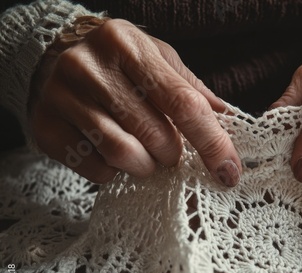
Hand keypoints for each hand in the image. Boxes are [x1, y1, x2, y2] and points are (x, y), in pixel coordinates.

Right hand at [30, 18, 240, 185]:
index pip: (183, 103)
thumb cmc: (117, 62)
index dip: (212, 142)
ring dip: (146, 166)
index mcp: (128, 45)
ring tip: (145, 154)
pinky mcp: (46, 128)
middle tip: (169, 149)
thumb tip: (227, 119)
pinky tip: (113, 154)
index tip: (228, 171)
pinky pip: (96, 169)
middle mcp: (91, 67)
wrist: (50, 57)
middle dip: (173, 154)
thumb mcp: (156, 59)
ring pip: (123, 154)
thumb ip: (191, 89)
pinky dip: (115, 171)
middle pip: (155, 135)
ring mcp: (63, 97)